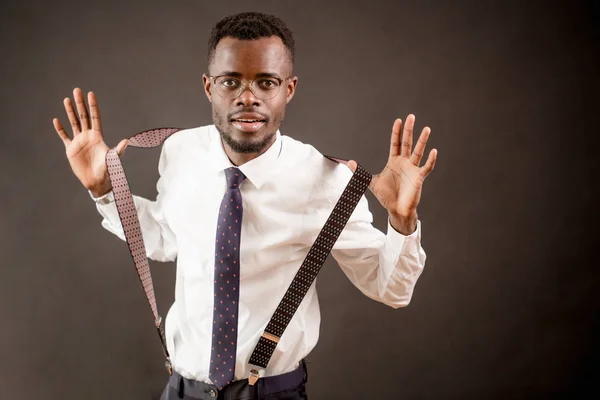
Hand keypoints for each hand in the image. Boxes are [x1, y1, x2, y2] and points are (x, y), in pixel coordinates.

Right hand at [53, 88, 127, 196]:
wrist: (97, 181)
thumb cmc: (107, 170)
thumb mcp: (113, 159)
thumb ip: (118, 150)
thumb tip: (127, 141)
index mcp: (98, 136)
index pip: (95, 117)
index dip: (93, 106)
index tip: (91, 94)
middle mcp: (88, 136)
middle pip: (83, 116)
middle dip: (80, 104)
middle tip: (76, 90)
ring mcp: (79, 141)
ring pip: (74, 123)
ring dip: (70, 112)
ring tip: (66, 99)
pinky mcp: (71, 149)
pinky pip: (65, 136)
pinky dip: (60, 129)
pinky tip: (56, 120)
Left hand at [348, 114, 436, 233]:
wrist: (396, 209)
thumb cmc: (386, 196)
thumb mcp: (372, 182)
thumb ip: (361, 172)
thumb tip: (349, 163)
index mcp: (394, 161)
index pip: (395, 143)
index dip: (396, 132)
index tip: (398, 120)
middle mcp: (404, 162)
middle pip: (407, 143)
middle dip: (409, 130)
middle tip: (411, 116)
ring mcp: (412, 169)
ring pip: (418, 152)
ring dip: (422, 141)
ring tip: (427, 129)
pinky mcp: (419, 178)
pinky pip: (426, 167)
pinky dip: (430, 160)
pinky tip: (433, 151)